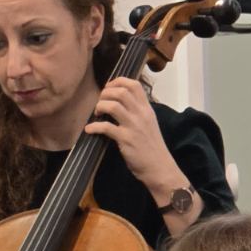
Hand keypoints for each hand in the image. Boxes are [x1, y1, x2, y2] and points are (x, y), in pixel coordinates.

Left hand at [84, 78, 183, 194]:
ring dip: (100, 106)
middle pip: (121, 91)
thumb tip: (119, 102)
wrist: (160, 168)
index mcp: (147, 109)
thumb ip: (137, 112)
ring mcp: (134, 126)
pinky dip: (94, 127)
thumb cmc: (151, 147)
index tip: (108, 88)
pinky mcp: (126, 139)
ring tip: (97, 114)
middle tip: (100, 102)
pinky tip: (90, 130)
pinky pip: (106, 127)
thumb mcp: (148, 124)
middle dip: (105, 93)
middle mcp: (142, 114)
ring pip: (113, 105)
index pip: (134, 85)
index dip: (117, 82)